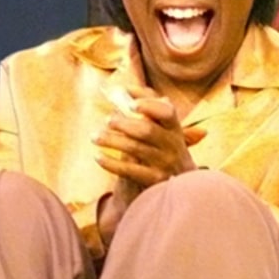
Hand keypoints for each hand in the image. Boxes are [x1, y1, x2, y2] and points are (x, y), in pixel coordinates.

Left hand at [94, 87, 204, 242]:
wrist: (183, 189)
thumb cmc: (163, 150)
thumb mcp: (163, 130)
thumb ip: (146, 109)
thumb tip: (121, 89)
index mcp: (175, 129)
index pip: (167, 113)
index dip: (150, 106)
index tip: (131, 104)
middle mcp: (173, 145)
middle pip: (147, 131)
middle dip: (124, 124)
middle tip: (107, 120)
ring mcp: (165, 164)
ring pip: (135, 149)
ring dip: (112, 141)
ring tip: (94, 137)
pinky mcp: (155, 181)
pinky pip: (130, 170)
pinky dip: (112, 163)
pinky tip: (98, 157)